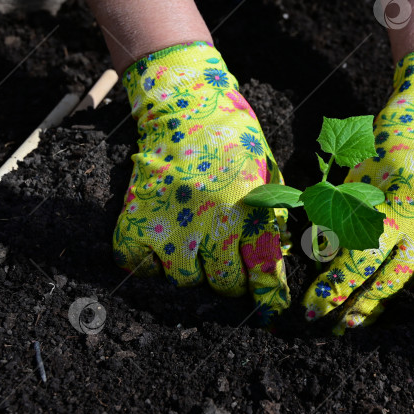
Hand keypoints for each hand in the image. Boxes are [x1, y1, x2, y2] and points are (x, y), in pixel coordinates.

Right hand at [112, 42, 289, 323]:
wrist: (184, 102)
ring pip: (184, 282)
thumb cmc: (234, 137)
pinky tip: (161, 252)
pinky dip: (148, 266)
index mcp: (249, 209)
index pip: (264, 270)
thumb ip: (273, 214)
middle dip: (232, 288)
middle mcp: (211, 221)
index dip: (269, 297)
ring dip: (194, 277)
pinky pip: (137, 265)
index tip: (272, 311)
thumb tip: (277, 257)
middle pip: (224, 284)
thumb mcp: (267, 172)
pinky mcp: (136, 218)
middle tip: (231, 281)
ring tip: (198, 261)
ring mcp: (171, 222)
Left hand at [301, 51, 413, 333]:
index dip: (334, 285)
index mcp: (401, 200)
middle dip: (357, 306)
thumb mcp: (358, 170)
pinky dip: (397, 276)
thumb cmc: (389, 133)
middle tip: (330, 326)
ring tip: (355, 322)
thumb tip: (321, 256)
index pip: (360, 256)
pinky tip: (380, 293)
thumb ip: (342, 212)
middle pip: (388, 277)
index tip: (312, 306)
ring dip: (379, 301)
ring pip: (408, 275)